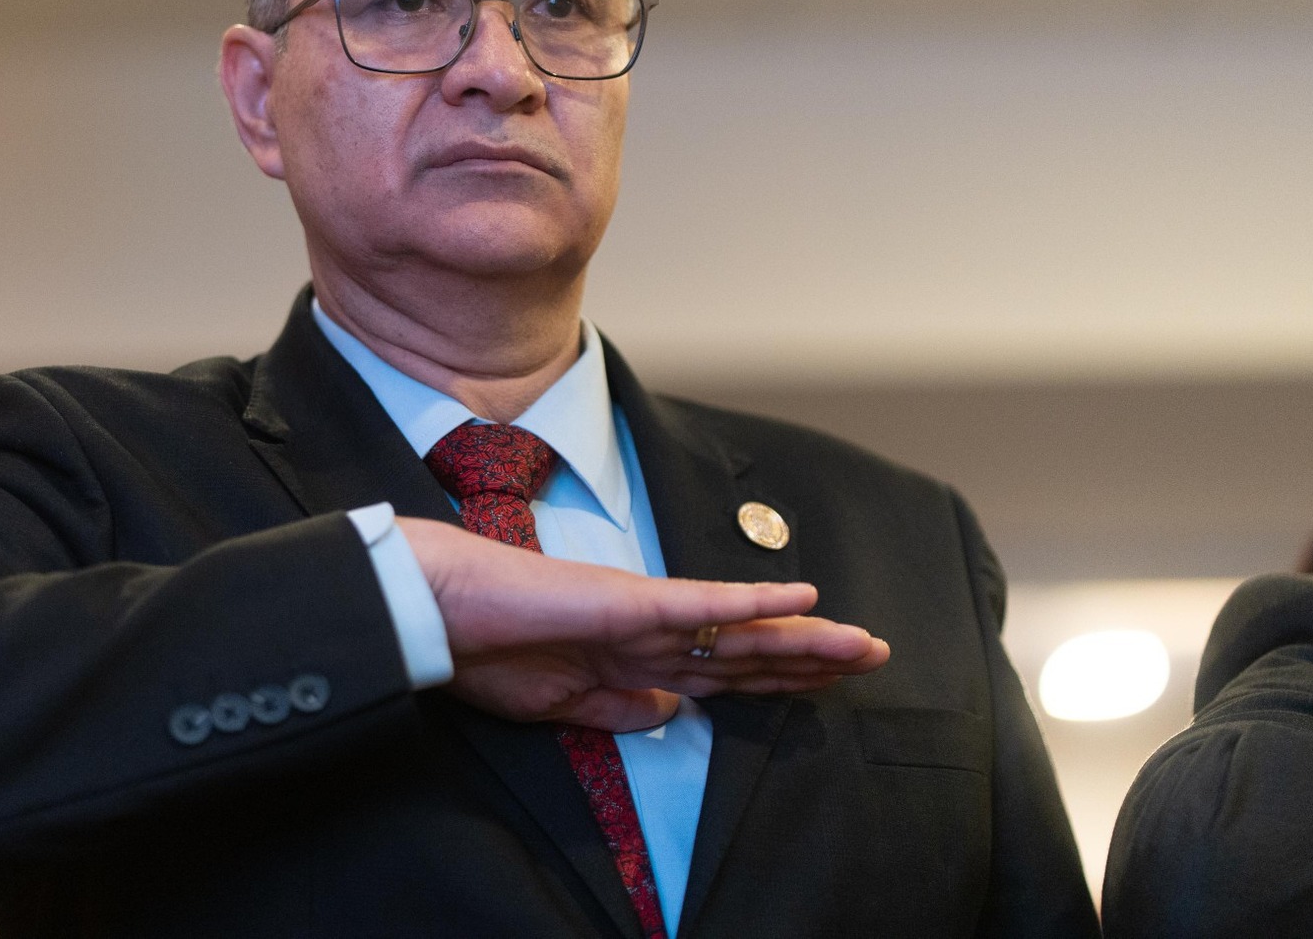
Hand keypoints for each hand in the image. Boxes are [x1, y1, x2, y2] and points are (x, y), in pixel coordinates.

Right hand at [397, 517, 888, 732]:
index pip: (725, 671)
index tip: (828, 683)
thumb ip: (617, 709)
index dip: (780, 678)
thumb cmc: (484, 654)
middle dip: (813, 657)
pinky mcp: (631, 601)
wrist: (439, 613)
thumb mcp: (559, 707)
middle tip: (874, 655)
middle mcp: (651, 632)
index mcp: (634, 659)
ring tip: (862, 641)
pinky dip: (755, 602)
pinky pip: (705, 604)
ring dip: (807, 636)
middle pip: (749, 650)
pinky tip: (800, 598)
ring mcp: (646, 613)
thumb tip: (670, 714)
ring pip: (744, 628)